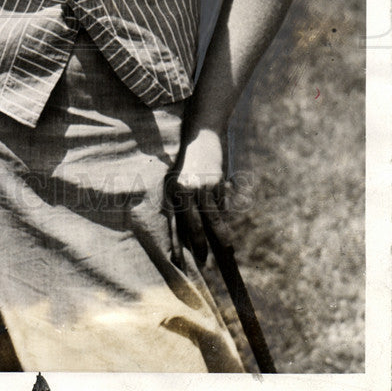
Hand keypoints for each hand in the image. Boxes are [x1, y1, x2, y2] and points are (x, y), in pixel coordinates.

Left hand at [165, 128, 230, 266]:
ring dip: (219, 237)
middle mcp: (184, 189)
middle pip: (193, 224)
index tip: (177, 262)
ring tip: (226, 251)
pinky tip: (224, 220)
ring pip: (212, 218)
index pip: (172, 222)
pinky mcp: (216, 182)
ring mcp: (202, 186)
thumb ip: (184, 201)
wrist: (201, 132)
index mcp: (172, 190)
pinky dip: (223, 213)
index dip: (175, 243)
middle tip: (204, 263)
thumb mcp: (179, 178)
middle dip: (199, 246)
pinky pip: (221, 204)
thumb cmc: (187, 159)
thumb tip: (192, 229)